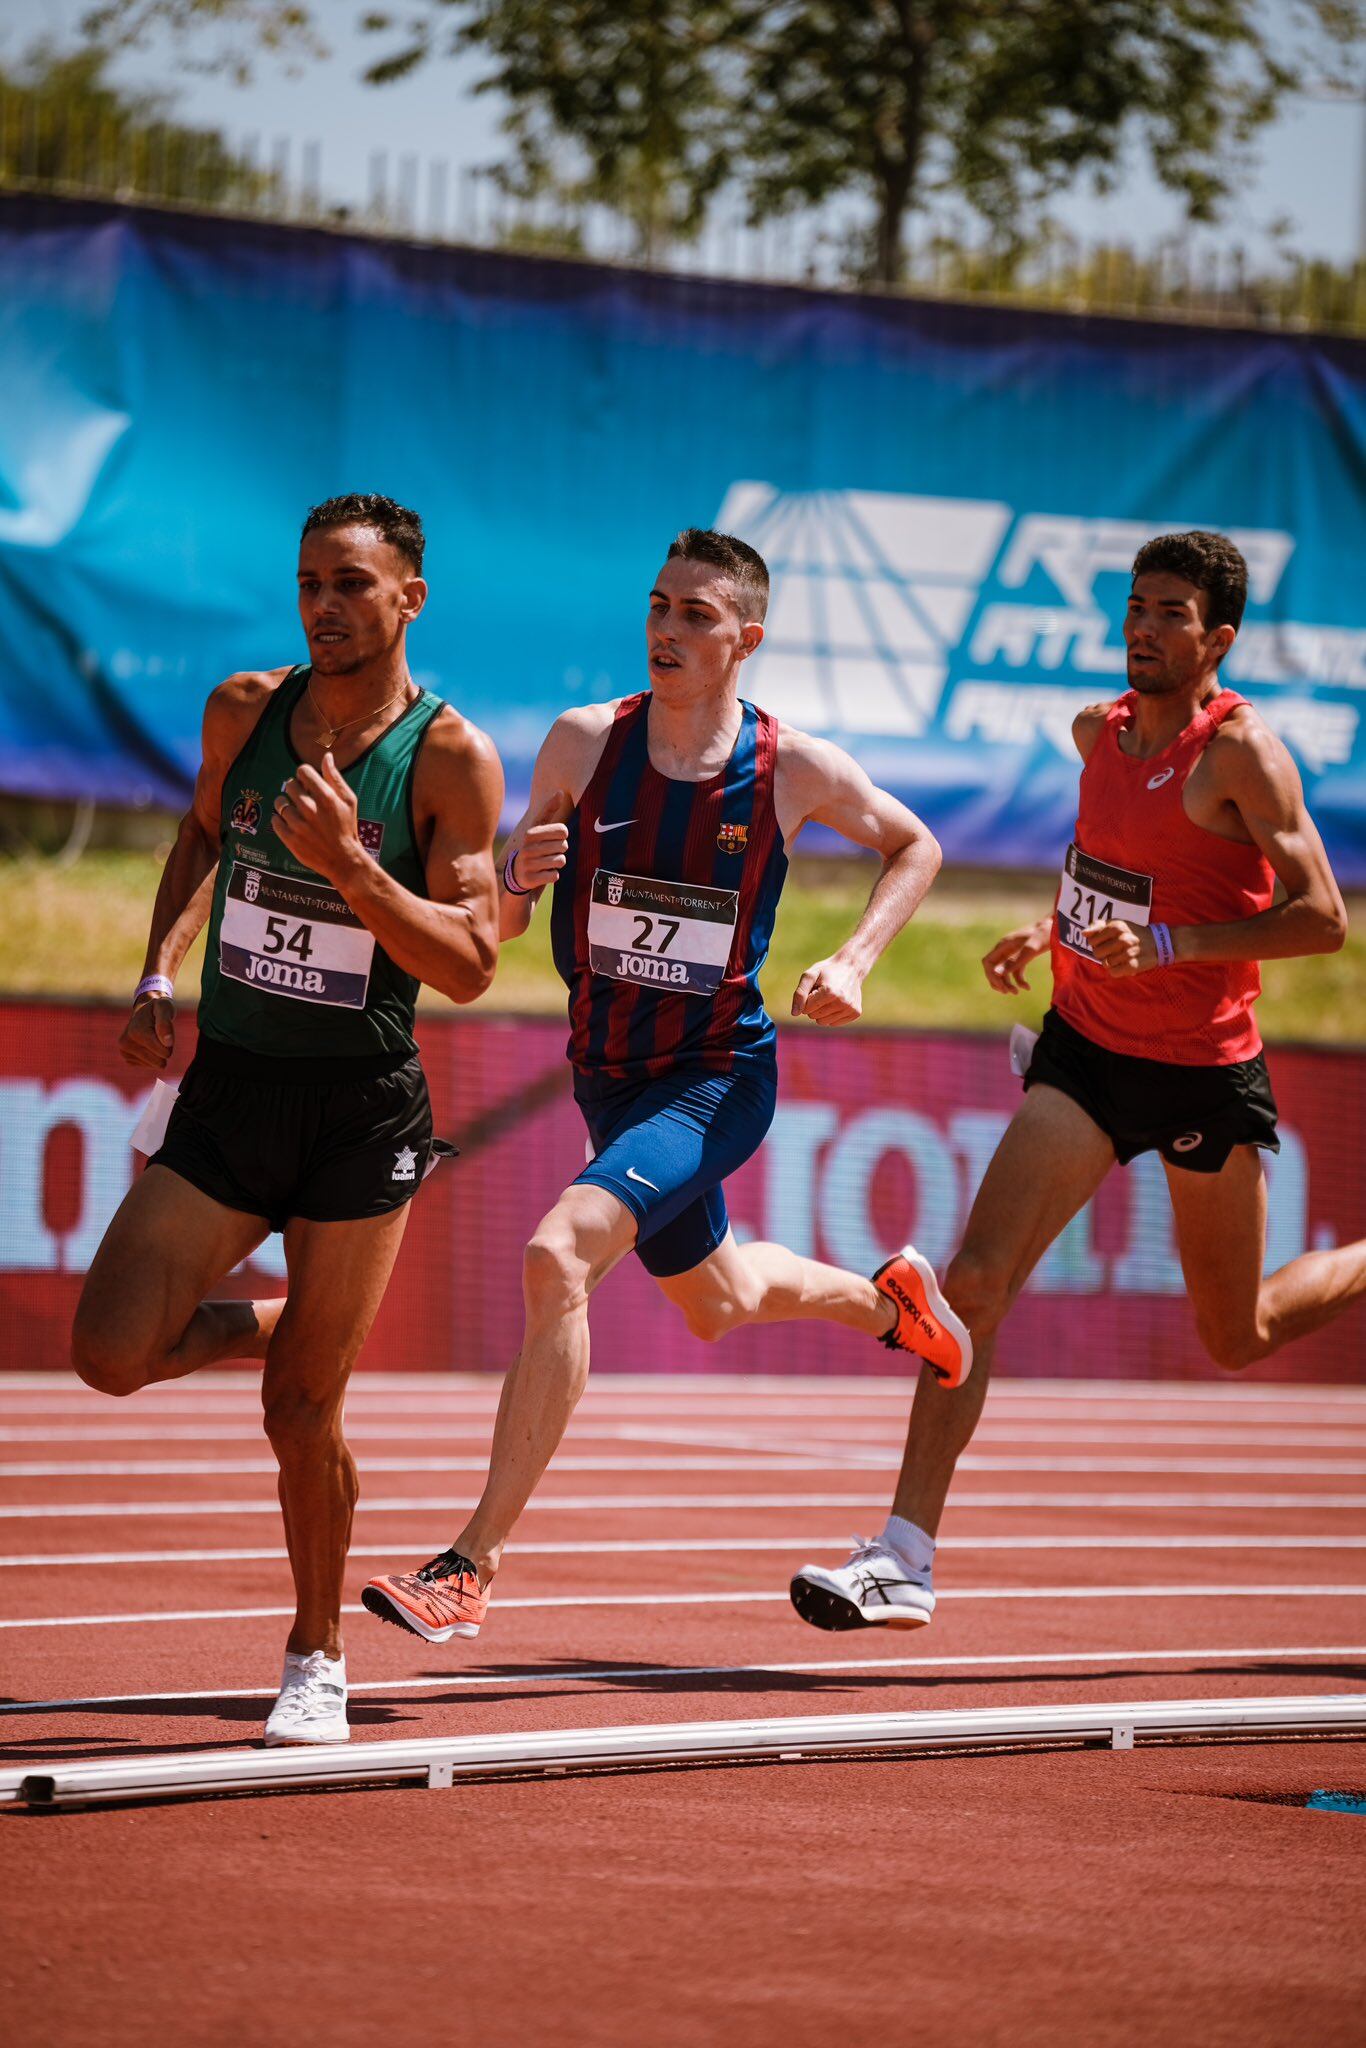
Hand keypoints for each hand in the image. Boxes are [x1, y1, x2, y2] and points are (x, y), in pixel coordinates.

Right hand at [119, 997, 173, 1069]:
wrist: (144, 1010)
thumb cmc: (158, 1007)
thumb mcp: (165, 1007)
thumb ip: (166, 1023)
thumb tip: (168, 1043)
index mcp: (136, 1032)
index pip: (164, 1053)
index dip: (169, 1043)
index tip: (164, 1030)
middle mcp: (126, 1043)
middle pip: (159, 1061)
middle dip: (164, 1049)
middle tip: (158, 1034)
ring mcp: (124, 1052)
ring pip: (154, 1065)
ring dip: (158, 1052)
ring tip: (152, 1037)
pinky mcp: (127, 1058)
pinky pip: (148, 1065)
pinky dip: (151, 1056)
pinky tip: (147, 1043)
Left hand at [273, 754, 364, 886]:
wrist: (343, 859)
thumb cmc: (347, 827)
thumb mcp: (348, 801)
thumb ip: (335, 778)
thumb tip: (326, 756)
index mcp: (326, 797)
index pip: (302, 771)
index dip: (303, 774)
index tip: (306, 782)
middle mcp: (311, 809)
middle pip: (289, 785)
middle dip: (295, 789)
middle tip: (302, 798)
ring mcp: (299, 825)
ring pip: (280, 803)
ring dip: (285, 804)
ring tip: (294, 811)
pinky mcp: (290, 839)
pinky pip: (275, 821)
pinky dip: (279, 820)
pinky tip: (290, 823)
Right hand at [507, 789, 571, 891]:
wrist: (517, 873)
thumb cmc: (534, 846)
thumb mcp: (538, 828)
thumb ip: (549, 810)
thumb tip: (561, 791)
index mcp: (530, 833)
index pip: (563, 830)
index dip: (562, 836)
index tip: (553, 839)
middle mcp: (527, 848)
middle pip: (564, 846)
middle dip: (560, 850)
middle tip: (549, 853)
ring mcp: (528, 864)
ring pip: (561, 861)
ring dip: (557, 863)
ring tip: (546, 862)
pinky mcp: (530, 879)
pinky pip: (555, 876)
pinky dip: (552, 875)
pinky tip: (542, 873)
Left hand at [791, 955, 863, 1025]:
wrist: (851, 967)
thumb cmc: (827, 971)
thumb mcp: (810, 976)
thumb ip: (800, 994)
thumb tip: (795, 1014)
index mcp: (829, 992)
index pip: (805, 1009)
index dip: (807, 999)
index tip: (814, 989)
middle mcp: (842, 1002)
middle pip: (814, 1016)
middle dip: (813, 1006)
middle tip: (822, 992)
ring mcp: (850, 1008)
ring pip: (823, 1022)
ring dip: (822, 1012)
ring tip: (830, 997)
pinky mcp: (855, 1013)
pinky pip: (834, 1023)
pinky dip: (832, 1015)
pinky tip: (837, 1002)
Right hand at [981, 917, 1051, 993]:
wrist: (1057, 926)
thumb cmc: (1044, 935)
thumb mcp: (1030, 950)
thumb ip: (1014, 962)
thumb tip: (996, 973)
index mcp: (1004, 945)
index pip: (988, 962)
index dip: (991, 976)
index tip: (1002, 986)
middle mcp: (1006, 949)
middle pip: (994, 969)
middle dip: (999, 982)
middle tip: (1009, 992)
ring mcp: (1014, 953)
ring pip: (1004, 972)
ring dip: (1008, 983)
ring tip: (1016, 993)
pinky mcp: (1023, 956)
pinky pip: (1016, 971)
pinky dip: (1019, 981)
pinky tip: (1027, 988)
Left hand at [1083, 919, 1155, 976]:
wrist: (1158, 943)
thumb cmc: (1132, 933)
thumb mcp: (1117, 924)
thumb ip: (1098, 926)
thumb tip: (1083, 933)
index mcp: (1116, 926)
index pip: (1091, 940)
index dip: (1096, 943)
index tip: (1106, 942)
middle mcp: (1122, 938)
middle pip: (1097, 953)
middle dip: (1103, 953)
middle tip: (1114, 950)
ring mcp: (1128, 953)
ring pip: (1105, 963)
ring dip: (1111, 962)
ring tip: (1120, 957)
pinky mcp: (1133, 966)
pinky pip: (1113, 972)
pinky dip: (1116, 970)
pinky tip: (1123, 964)